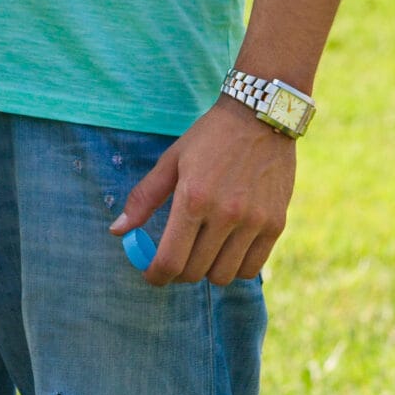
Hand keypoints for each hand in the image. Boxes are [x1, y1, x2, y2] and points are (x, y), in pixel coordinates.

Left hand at [112, 96, 296, 286]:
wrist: (260, 118)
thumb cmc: (209, 138)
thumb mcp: (171, 161)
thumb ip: (144, 198)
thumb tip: (118, 231)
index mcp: (193, 198)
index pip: (170, 260)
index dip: (155, 275)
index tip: (151, 274)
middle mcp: (225, 214)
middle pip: (195, 271)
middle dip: (178, 273)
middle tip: (174, 261)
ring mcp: (254, 222)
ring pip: (223, 276)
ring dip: (207, 271)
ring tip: (201, 253)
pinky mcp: (276, 225)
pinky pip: (252, 268)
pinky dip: (234, 268)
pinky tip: (226, 251)